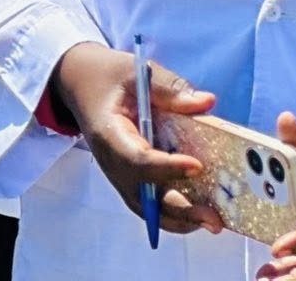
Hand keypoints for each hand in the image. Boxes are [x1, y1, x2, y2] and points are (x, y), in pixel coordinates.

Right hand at [52, 42, 220, 236]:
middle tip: (215, 218)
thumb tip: (208, 102)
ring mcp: (120, 177)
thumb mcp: (134, 74)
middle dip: (181, 210)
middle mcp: (112, 164)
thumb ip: (169, 90)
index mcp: (109, 134)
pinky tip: (202, 213)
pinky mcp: (131, 182)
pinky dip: (176, 215)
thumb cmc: (108, 77)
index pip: (137, 160)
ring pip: (150, 210)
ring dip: (182, 220)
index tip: (197, 165)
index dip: (167, 167)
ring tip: (213, 221)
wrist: (81, 85)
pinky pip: (153, 206)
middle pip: (145, 198)